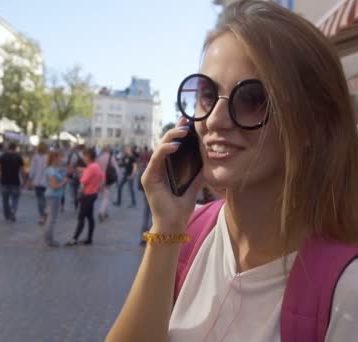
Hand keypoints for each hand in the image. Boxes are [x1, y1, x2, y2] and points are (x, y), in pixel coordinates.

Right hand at [141, 117, 203, 232]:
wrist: (174, 223)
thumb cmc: (182, 207)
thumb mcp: (194, 185)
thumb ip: (198, 172)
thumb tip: (209, 159)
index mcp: (167, 169)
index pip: (172, 147)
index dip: (178, 134)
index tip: (188, 123)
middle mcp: (157, 168)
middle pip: (165, 144)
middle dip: (175, 131)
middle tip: (186, 122)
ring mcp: (151, 172)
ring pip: (160, 148)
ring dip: (171, 137)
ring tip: (182, 131)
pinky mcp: (148, 178)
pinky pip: (156, 159)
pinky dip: (164, 150)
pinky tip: (174, 145)